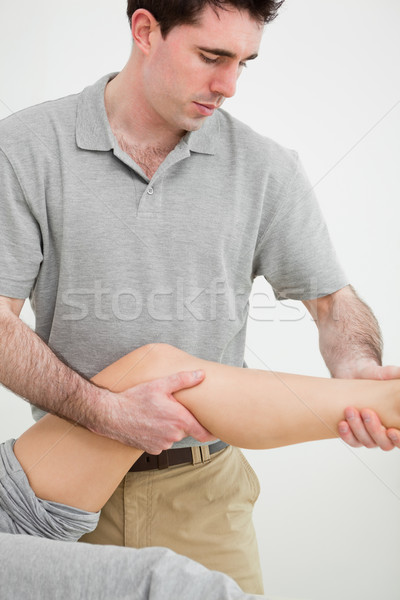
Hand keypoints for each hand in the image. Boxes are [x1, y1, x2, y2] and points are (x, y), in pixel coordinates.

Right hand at [94, 369, 215, 452]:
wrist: (111, 415)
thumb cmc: (135, 398)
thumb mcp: (160, 384)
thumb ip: (184, 379)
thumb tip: (202, 374)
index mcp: (179, 420)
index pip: (204, 432)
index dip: (211, 432)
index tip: (216, 430)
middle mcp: (173, 435)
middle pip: (186, 429)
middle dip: (182, 421)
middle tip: (171, 409)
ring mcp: (162, 444)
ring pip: (173, 435)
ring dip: (170, 427)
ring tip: (156, 414)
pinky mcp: (152, 449)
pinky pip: (162, 441)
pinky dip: (159, 433)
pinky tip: (149, 423)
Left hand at [338, 364, 399, 450]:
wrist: (352, 373)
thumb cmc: (372, 375)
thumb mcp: (384, 373)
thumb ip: (394, 374)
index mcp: (396, 420)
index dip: (399, 439)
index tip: (391, 430)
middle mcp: (385, 431)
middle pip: (385, 443)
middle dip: (375, 430)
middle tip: (367, 412)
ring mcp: (369, 433)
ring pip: (367, 442)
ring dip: (358, 429)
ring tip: (350, 411)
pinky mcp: (354, 432)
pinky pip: (352, 441)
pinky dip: (347, 435)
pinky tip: (342, 424)